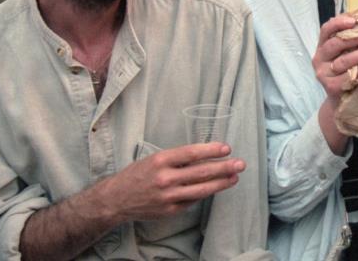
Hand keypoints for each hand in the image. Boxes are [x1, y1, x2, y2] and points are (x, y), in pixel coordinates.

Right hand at [96, 143, 244, 221]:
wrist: (116, 199)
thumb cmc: (139, 174)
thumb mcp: (155, 159)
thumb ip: (178, 159)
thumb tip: (206, 156)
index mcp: (160, 161)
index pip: (191, 153)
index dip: (210, 150)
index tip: (226, 148)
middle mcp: (165, 178)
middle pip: (201, 172)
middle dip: (224, 168)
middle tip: (240, 164)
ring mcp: (168, 196)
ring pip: (201, 189)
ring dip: (221, 183)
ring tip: (235, 177)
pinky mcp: (171, 210)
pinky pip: (193, 200)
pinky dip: (205, 193)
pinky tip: (216, 187)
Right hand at [312, 14, 357, 102]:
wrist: (344, 101)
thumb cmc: (349, 70)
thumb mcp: (348, 52)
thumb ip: (353, 37)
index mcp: (322, 46)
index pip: (326, 29)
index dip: (339, 23)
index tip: (355, 20)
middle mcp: (319, 59)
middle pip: (335, 44)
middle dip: (356, 38)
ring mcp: (323, 74)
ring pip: (344, 60)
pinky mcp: (332, 87)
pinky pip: (350, 75)